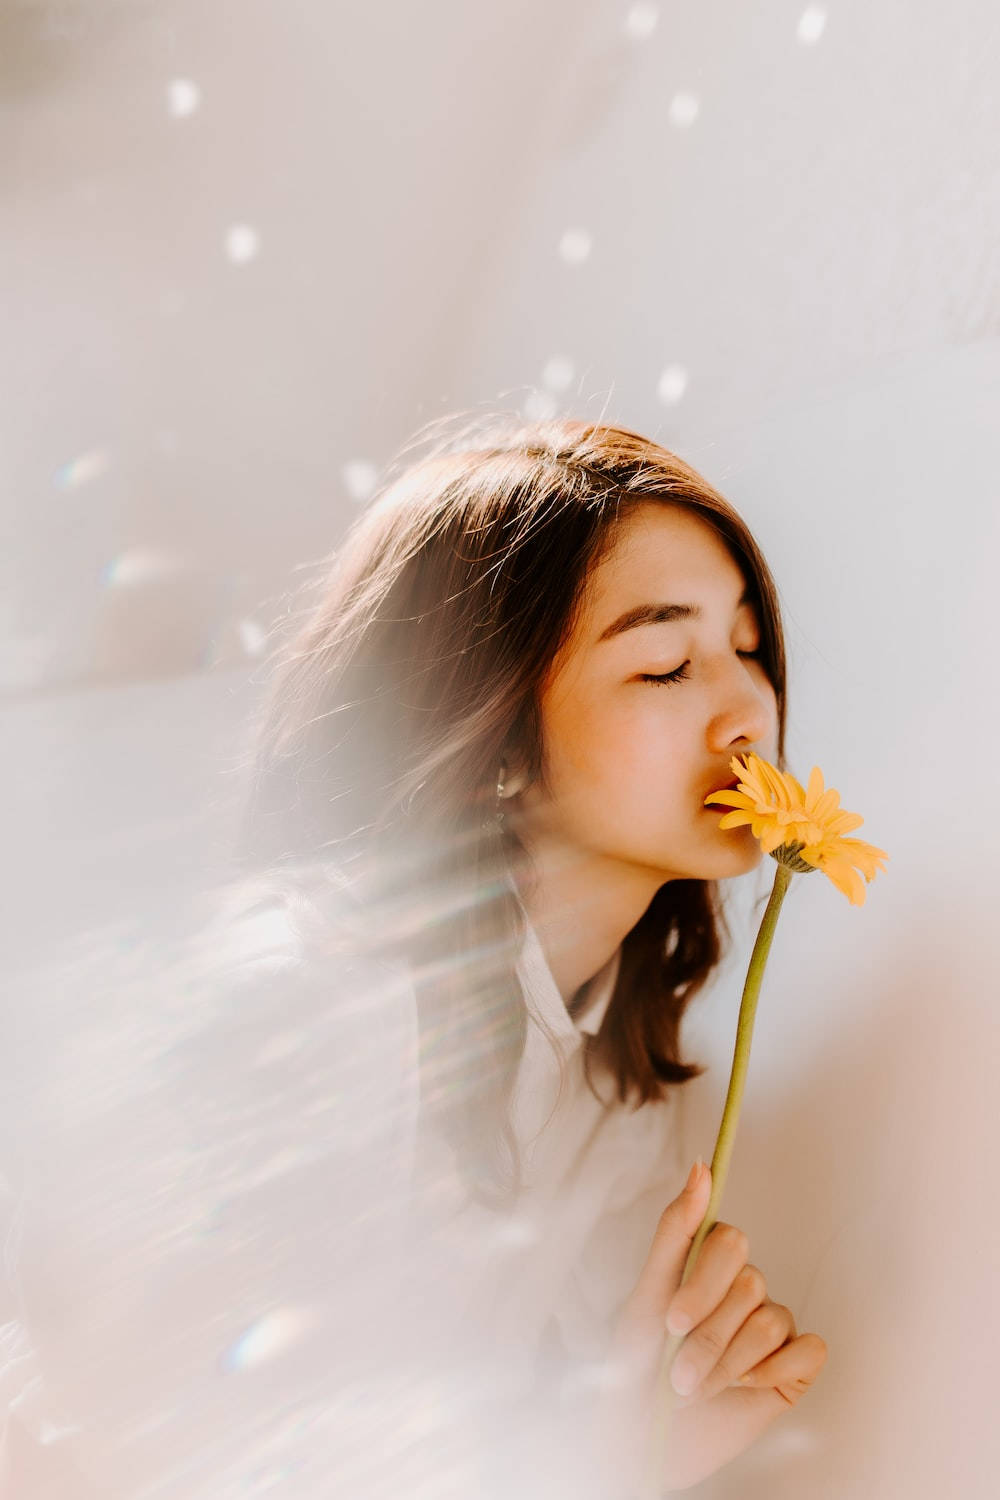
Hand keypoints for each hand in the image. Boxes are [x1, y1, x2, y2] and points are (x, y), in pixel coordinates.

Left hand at [592, 1162, 827, 1493]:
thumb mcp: (645, 1296)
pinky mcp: (793, 1367)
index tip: (671, 1319)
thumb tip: (701, 1166)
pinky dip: (770, 1371)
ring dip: (725, 1363)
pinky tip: (743, 1386)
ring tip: (692, 1390)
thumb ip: (674, 1231)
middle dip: (707, 1335)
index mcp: (708, 1266)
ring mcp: (770, 1327)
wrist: (643, 1441)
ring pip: (770, 1321)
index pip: (730, 1239)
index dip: (703, 1283)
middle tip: (675, 1370)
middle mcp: (744, 1290)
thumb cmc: (635, 1368)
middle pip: (750, 1283)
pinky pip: (806, 1350)